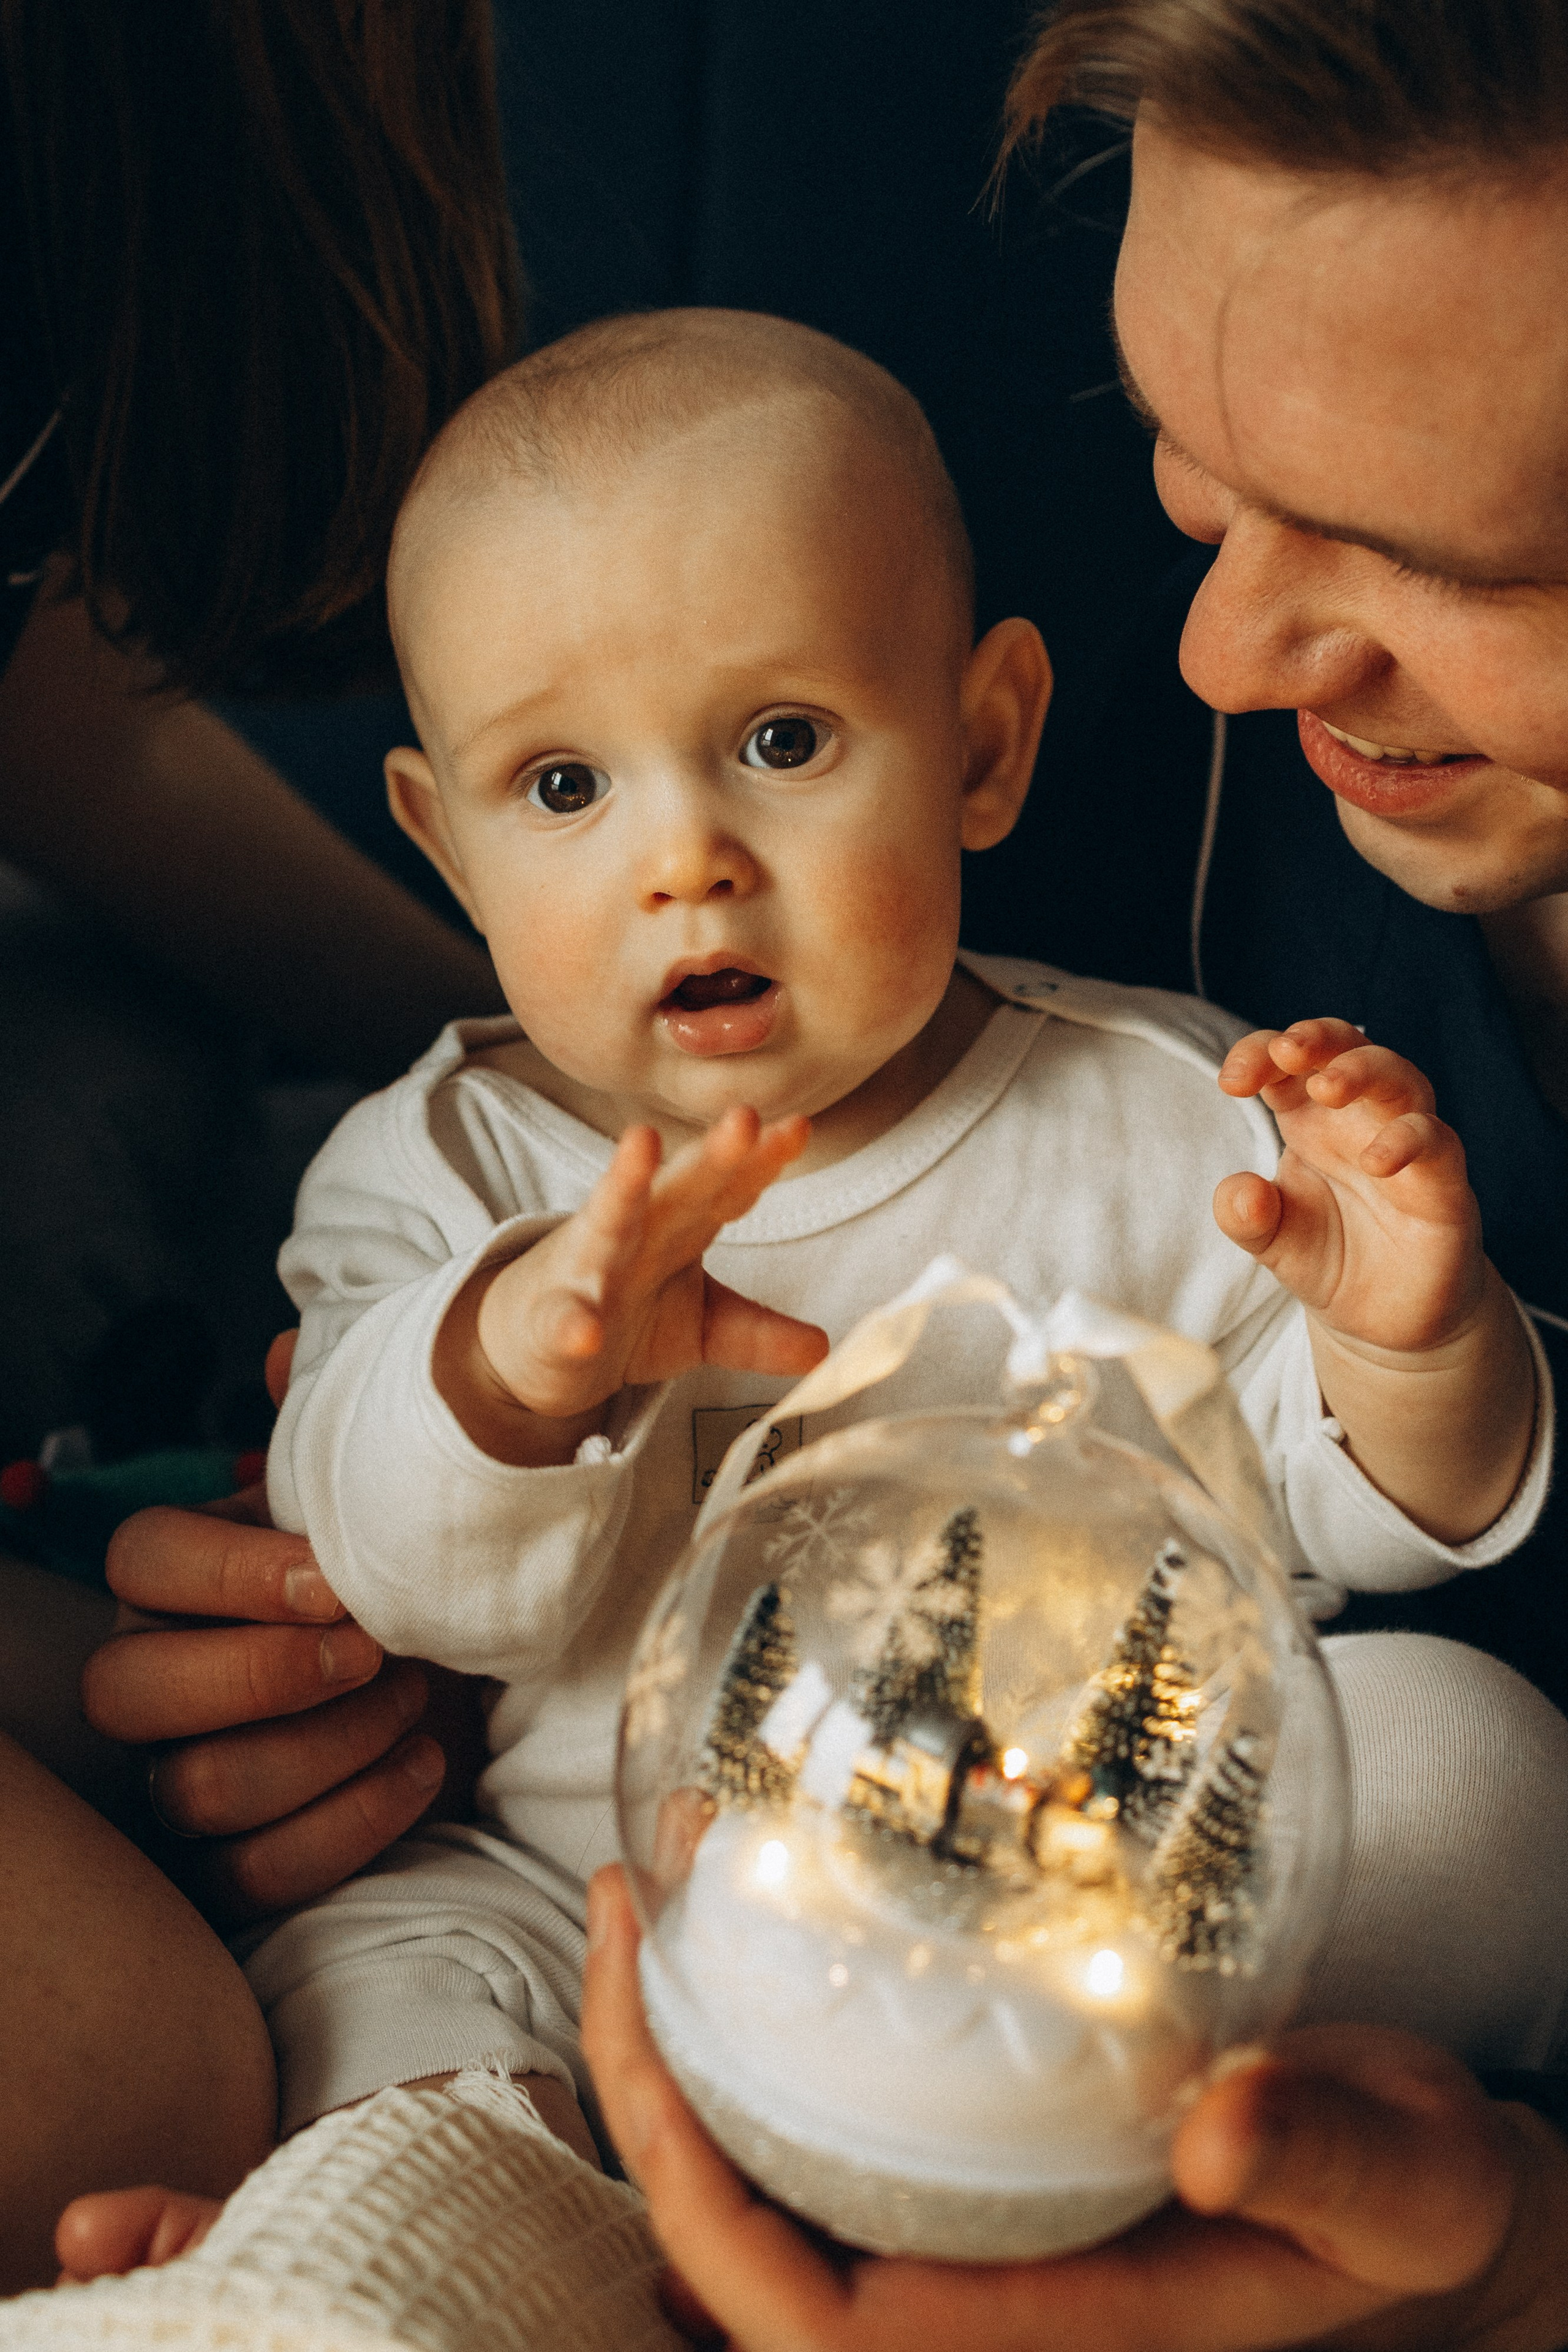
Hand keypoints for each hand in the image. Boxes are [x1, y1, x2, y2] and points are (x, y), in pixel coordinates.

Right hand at [80, 1335, 463, 1926]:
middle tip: (373, 1648)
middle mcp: (153, 1681)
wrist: (459, 1680)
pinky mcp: (232, 1871)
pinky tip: (426, 1762)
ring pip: (197, 1787)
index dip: (230, 1569)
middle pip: (131, 1691)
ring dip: (326, 1745)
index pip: (138, 1559)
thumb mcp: (378, 1500)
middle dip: (264, 1671)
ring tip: (415, 1698)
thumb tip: (287, 1355)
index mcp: (175, 1580)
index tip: (335, 1575)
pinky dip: (354, 1821)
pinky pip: (257, 1874)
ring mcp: (179, 1781)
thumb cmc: (402, 1581)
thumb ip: (333, 1429)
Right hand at [440, 1107, 828, 1464]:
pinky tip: (584, 1332)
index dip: (761, 1159)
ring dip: (625, 1182)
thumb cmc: (623, 1310)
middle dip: (712, 1153)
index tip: (798, 1127)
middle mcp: (637, 1232)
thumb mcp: (701, 1327)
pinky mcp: (552, 1319)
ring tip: (641, 1143)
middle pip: (678, 1186)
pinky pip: (562, 1319)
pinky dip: (572, 1323)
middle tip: (744, 1118)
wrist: (534, 1345)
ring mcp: (589, 1269)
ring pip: (608, 1219)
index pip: (727, 1187)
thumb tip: (824, 1350)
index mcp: (680, 1227)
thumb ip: (757, 1333)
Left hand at [581, 1865, 1567, 2351]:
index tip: (657, 2032)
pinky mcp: (984, 2173)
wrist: (1417, 2194)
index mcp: (1055, 2334)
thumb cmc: (1407, 2200)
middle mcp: (982, 2298)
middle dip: (649, 2102)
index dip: (708, 2205)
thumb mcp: (1405, 2179)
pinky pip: (827, 2132)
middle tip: (625, 1905)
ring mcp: (973, 2239)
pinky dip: (760, 2039)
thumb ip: (1324, 2156)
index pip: (822, 2320)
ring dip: (684, 2056)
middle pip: (746, 2255)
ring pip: (771, 2184)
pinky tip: (749, 1922)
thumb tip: (1214, 2133)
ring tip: (655, 1887)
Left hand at [1215, 1020, 1481, 1355]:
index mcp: (1309, 1118)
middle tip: (1287, 1051)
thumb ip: (1247, 1217)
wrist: (1386, 1322)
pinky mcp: (1444, 1184)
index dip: (1259, 1054)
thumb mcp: (1273, 1242)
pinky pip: (1437, 1143)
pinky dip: (1407, 1141)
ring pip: (1402, 1080)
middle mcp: (1360, 1120)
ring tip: (1327, 1088)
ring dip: (1365, 1071)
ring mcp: (1407, 1146)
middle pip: (1349, 1048)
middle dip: (1318, 1038)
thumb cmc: (1331, 1260)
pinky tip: (1375, 1161)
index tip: (1231, 1082)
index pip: (1286, 1062)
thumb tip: (1240, 1190)